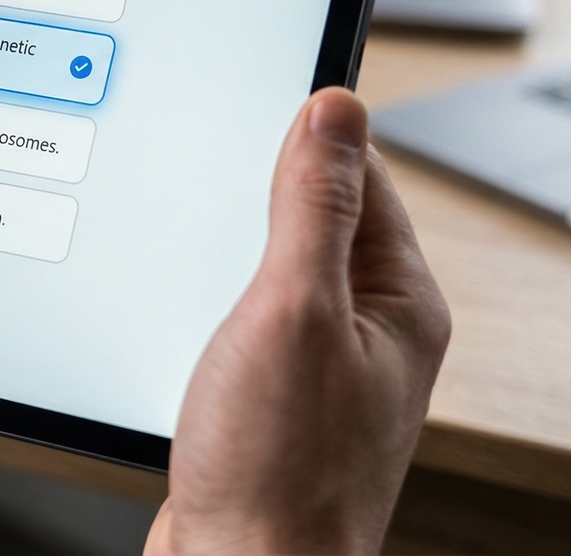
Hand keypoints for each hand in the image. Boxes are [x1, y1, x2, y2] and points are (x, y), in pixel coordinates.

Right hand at [145, 88, 451, 554]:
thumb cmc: (278, 471)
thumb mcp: (293, 311)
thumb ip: (312, 204)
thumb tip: (335, 105)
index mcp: (398, 301)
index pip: (361, 173)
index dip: (303, 131)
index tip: (243, 99)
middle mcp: (370, 332)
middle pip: (314, 216)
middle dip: (253, 187)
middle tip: (197, 169)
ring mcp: (320, 369)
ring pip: (271, 270)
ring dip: (223, 248)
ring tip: (182, 240)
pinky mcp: (272, 401)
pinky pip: (243, 320)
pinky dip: (205, 302)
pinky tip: (172, 306)